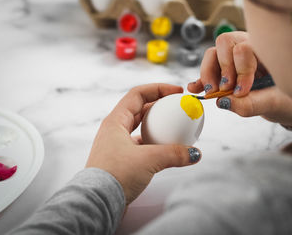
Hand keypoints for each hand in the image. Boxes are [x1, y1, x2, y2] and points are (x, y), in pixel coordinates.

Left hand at [86, 84, 201, 204]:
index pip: (138, 95)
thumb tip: (194, 153)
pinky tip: (167, 150)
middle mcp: (115, 130)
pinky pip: (142, 144)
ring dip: (159, 126)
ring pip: (141, 128)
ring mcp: (118, 145)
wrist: (98, 202)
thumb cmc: (114, 176)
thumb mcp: (148, 160)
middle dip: (161, 106)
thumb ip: (174, 154)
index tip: (176, 92)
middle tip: (179, 108)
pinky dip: (156, 144)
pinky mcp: (123, 159)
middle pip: (140, 109)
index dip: (158, 89)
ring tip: (176, 128)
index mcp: (115, 121)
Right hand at [188, 31, 291, 126]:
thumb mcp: (275, 104)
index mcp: (265, 49)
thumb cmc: (289, 100)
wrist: (289, 105)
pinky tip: (195, 89)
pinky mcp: (224, 71)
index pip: (245, 48)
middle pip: (224, 42)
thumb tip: (223, 101)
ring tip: (212, 92)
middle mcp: (248, 47)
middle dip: (222, 67)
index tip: (242, 91)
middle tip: (226, 89)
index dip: (240, 70)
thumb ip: (251, 104)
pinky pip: (208, 69)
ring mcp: (234, 57)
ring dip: (208, 73)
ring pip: (212, 53)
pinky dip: (200, 80)